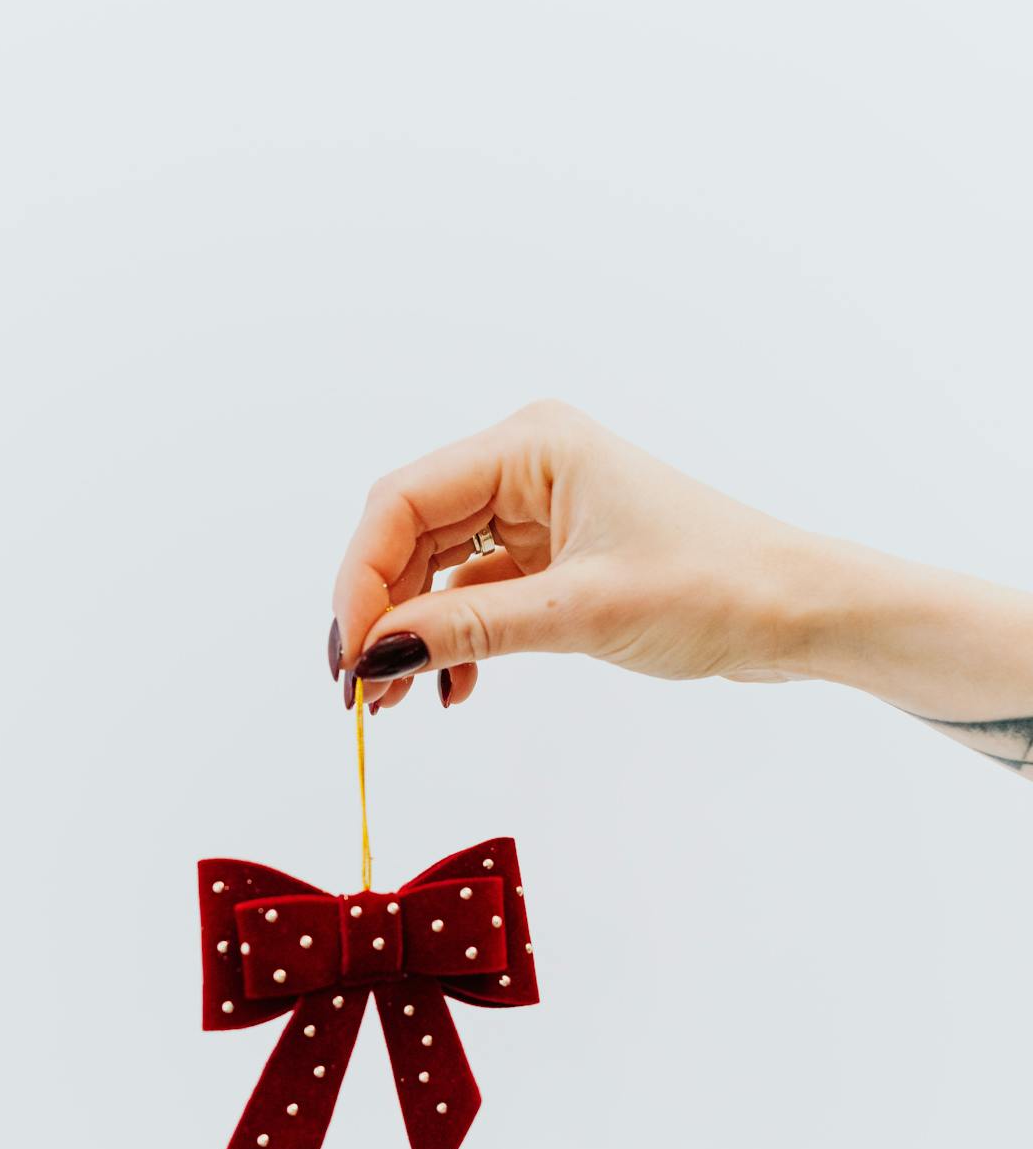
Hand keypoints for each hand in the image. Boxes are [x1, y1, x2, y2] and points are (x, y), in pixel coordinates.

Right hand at [329, 400, 815, 711]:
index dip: (362, 579)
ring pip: (436, 568)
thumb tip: (374, 656)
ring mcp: (537, 508)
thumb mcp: (579, 613)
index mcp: (531, 444)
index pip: (402, 501)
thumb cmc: (716, 586)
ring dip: (412, 634)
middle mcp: (525, 463)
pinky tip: (452, 688)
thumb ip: (467, 630)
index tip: (351, 657)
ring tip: (395, 703)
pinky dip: (455, 639)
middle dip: (380, 612)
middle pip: (408, 533)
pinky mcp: (552, 553)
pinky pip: (474, 594)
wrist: (797, 611)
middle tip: (360, 693)